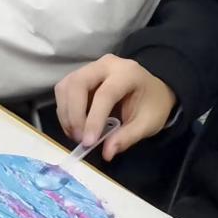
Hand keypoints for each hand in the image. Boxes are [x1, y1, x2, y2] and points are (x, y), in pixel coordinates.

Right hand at [53, 54, 176, 160]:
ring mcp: (90, 67)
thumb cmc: (152, 105)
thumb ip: (127, 137)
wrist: (153, 90)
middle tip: (80, 139)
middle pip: (78, 83)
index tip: (88, 142)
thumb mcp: (148, 124)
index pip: (105, 94)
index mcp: (128, 73)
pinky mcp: (80, 75)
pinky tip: (73, 126)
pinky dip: (64, 110)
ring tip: (76, 135)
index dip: (94, 119)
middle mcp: (106, 64)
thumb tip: (106, 153)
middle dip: (74, 114)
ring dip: (66, 113)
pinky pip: (64, 90)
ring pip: (66, 86)